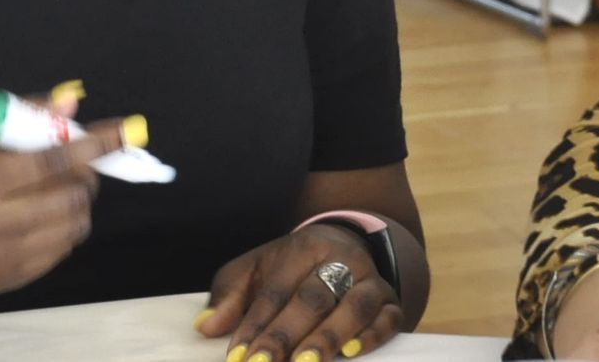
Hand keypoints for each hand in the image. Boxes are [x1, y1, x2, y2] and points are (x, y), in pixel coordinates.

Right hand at [0, 112, 124, 295]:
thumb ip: (18, 118)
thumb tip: (70, 102)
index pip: (49, 161)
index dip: (93, 145)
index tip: (124, 131)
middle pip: (66, 196)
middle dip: (86, 175)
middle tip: (82, 163)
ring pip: (68, 228)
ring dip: (79, 204)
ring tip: (67, 189)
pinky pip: (54, 255)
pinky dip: (64, 231)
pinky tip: (51, 216)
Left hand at [197, 223, 401, 361]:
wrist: (343, 248)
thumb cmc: (291, 268)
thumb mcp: (256, 270)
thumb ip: (229, 295)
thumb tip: (206, 326)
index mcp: (306, 247)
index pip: (278, 290)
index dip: (256, 325)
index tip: (238, 357)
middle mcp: (343, 260)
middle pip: (315, 297)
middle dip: (286, 334)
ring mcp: (372, 280)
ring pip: (355, 306)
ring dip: (329, 336)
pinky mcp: (392, 303)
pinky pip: (389, 318)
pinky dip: (372, 336)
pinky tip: (351, 353)